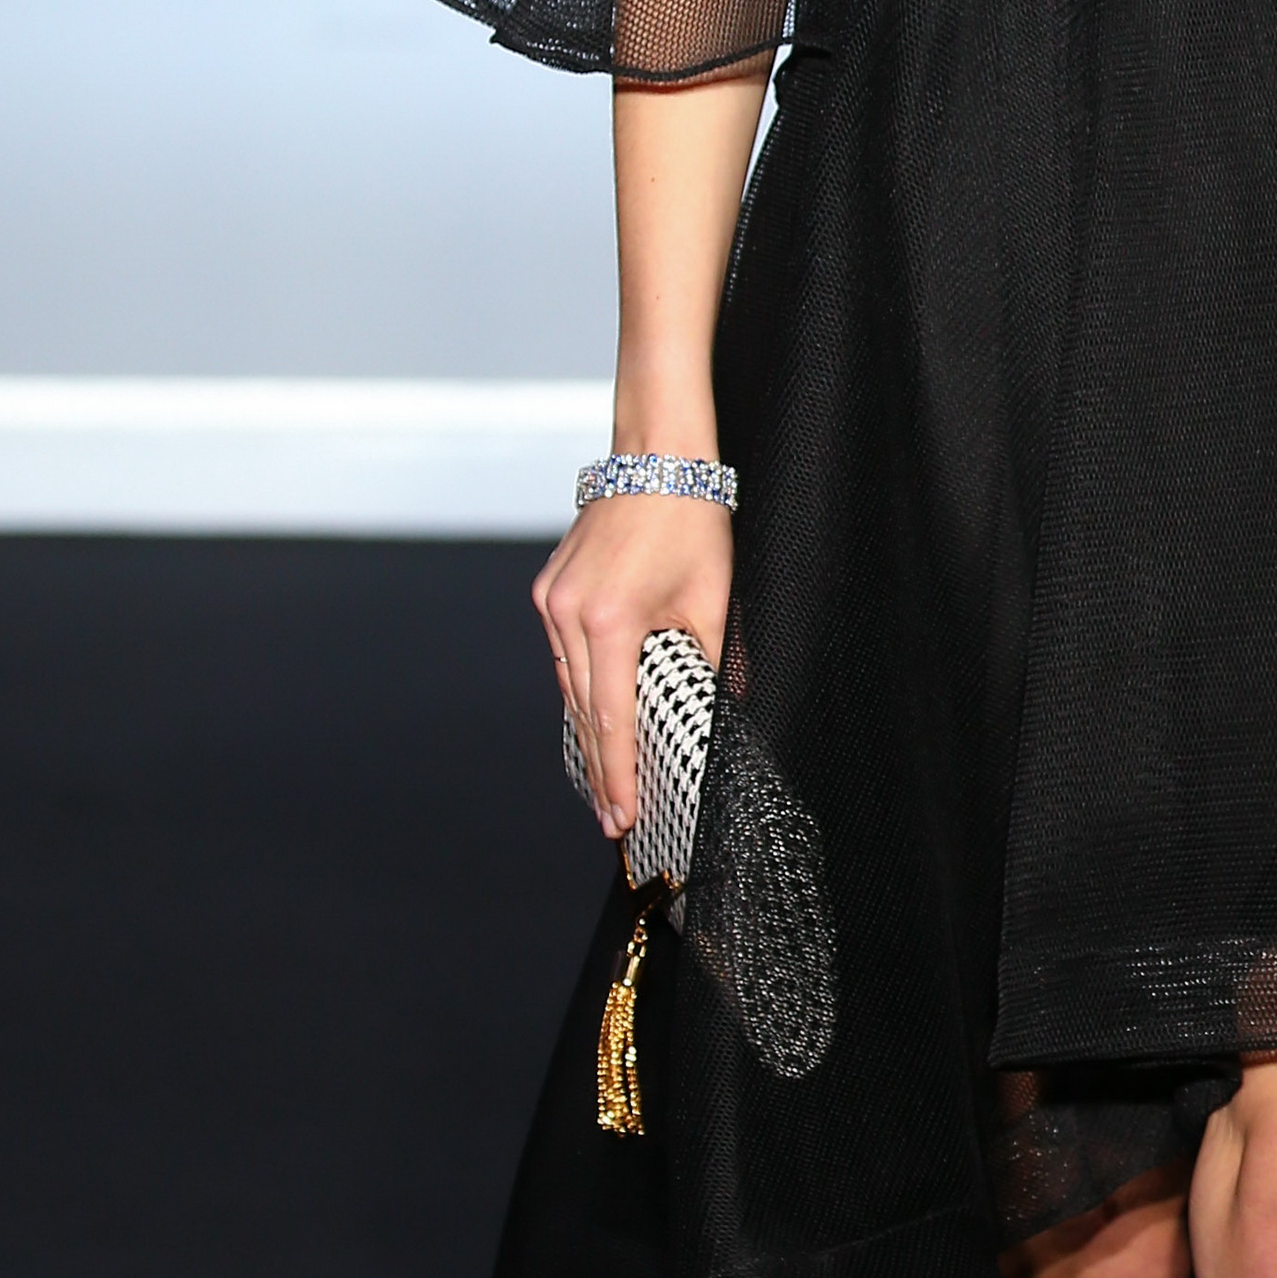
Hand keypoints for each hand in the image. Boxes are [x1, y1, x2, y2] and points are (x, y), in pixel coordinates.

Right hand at [533, 490, 733, 836]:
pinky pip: (564, 657)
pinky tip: (596, 719)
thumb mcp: (714, 602)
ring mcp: (551, 601)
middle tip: (617, 818)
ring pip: (569, 686)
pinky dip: (582, 691)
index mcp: (610, 622)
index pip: (613, 719)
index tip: (622, 818)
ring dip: (590, 732)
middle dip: (602, 768)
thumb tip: (727, 714)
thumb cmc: (691, 523)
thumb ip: (716, 665)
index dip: (618, 775)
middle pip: (584, 712)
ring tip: (609, 781)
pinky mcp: (549, 590)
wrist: (657, 458)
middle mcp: (568, 615)